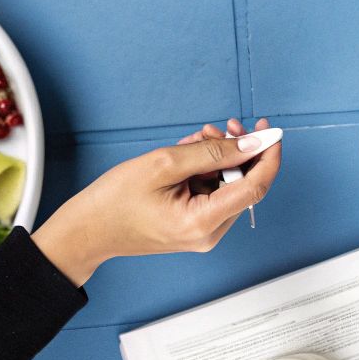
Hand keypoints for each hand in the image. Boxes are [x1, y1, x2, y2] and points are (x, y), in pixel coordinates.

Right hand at [32, 118, 281, 285]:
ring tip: (194, 140)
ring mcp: (201, 233)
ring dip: (218, 158)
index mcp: (202, 222)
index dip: (268, 155)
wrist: (88, 229)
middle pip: (243, 185)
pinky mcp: (193, 227)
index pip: (256, 187)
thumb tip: (252, 144)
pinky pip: (213, 193)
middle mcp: (208, 233)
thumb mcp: (164, 164)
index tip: (270, 129)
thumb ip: (211, 152)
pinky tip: (188, 156)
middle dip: (237, 151)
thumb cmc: (116, 199)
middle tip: (223, 125)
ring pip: (228, 186)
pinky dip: (207, 171)